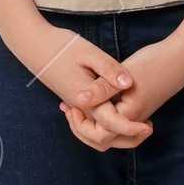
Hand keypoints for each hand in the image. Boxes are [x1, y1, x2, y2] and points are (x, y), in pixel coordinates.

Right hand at [23, 27, 146, 133]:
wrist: (34, 45)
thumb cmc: (62, 45)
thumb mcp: (89, 52)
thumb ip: (109, 69)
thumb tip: (128, 83)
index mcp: (86, 99)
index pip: (111, 124)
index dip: (132, 128)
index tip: (149, 126)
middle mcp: (80, 108)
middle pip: (103, 139)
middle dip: (126, 138)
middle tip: (147, 126)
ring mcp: (76, 107)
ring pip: (96, 135)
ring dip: (117, 135)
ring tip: (137, 123)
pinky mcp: (74, 102)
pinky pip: (91, 124)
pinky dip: (106, 126)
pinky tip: (119, 111)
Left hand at [61, 24, 183, 150]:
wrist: (183, 57)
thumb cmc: (155, 62)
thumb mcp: (125, 73)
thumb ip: (101, 88)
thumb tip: (78, 98)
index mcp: (128, 115)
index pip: (98, 136)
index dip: (79, 125)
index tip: (69, 106)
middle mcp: (133, 121)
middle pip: (103, 141)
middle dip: (82, 130)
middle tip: (69, 110)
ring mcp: (137, 116)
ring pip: (110, 134)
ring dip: (92, 126)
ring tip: (78, 107)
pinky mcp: (139, 108)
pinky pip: (117, 123)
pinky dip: (103, 118)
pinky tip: (95, 101)